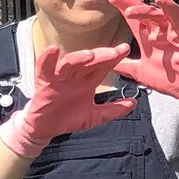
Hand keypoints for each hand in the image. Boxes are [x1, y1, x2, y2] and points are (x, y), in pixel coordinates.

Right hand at [0, 42, 136, 159]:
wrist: (46, 129)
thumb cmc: (68, 118)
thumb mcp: (95, 116)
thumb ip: (113, 110)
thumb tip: (134, 104)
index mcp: (88, 81)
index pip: (103, 66)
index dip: (114, 58)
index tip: (125, 50)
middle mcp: (75, 76)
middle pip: (90, 62)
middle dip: (103, 55)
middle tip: (116, 51)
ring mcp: (60, 78)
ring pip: (70, 63)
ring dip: (79, 57)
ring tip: (91, 55)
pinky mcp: (44, 83)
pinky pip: (44, 68)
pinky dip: (47, 58)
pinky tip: (53, 49)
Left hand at [110, 0, 178, 118]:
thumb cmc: (167, 78)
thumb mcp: (138, 72)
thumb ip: (124, 66)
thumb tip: (107, 63)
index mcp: (146, 37)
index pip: (132, 17)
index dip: (122, 4)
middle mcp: (157, 31)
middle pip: (141, 10)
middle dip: (127, 1)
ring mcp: (170, 32)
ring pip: (155, 14)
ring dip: (142, 9)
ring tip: (129, 9)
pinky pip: (177, 18)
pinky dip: (170, 8)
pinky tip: (161, 0)